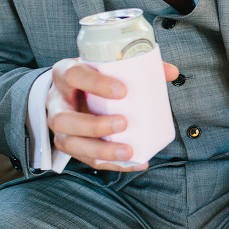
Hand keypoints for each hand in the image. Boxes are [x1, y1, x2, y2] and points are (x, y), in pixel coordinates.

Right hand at [46, 57, 178, 171]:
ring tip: (128, 151)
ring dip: (100, 150)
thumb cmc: (92, 75)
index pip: (73, 75)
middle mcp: (56, 102)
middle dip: (94, 125)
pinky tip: (134, 162)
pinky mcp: (69, 144)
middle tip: (124, 123)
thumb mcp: (106, 65)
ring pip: (70, 143)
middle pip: (64, 119)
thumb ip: (138, 66)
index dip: (95, 83)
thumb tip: (171, 72)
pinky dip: (112, 163)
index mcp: (64, 74)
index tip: (122, 90)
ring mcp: (60, 127)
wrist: (70, 89)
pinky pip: (85, 159)